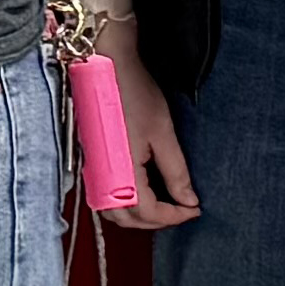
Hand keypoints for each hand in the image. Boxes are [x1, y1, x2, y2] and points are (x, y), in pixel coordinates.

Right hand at [99, 25, 197, 228]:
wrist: (103, 64)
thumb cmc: (132, 92)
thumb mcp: (163, 133)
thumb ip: (175, 172)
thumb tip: (188, 199)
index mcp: (121, 172)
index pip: (148, 212)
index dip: (174, 216)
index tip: (195, 209)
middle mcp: (100, 175)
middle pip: (126, 219)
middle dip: (156, 221)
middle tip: (181, 210)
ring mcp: (92, 169)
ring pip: (111, 210)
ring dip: (137, 215)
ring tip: (163, 203)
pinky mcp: (89, 160)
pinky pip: (103, 194)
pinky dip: (123, 202)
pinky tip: (142, 189)